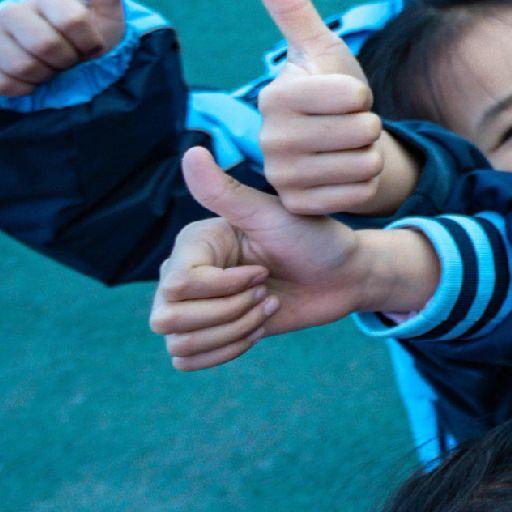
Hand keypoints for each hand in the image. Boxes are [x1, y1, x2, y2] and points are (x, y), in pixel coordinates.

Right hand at [149, 148, 434, 371]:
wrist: (343, 275)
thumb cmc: (313, 239)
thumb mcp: (274, 216)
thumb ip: (227, 192)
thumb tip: (191, 152)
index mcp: (192, 245)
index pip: (178, 286)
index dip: (224, 288)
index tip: (262, 271)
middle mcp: (183, 275)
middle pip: (168, 318)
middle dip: (229, 313)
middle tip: (265, 291)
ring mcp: (193, 306)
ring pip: (180, 343)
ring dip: (233, 332)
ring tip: (264, 306)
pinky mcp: (207, 333)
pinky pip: (187, 359)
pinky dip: (227, 350)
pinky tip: (257, 328)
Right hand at [254, 0, 412, 217]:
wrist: (334, 142)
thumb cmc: (330, 89)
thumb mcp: (322, 50)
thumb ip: (295, 12)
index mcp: (274, 97)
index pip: (352, 96)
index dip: (362, 94)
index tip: (345, 95)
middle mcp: (269, 139)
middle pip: (362, 130)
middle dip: (368, 124)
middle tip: (348, 123)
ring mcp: (282, 176)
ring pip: (365, 161)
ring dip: (370, 152)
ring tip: (347, 145)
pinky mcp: (300, 205)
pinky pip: (362, 191)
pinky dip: (367, 180)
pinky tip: (346, 170)